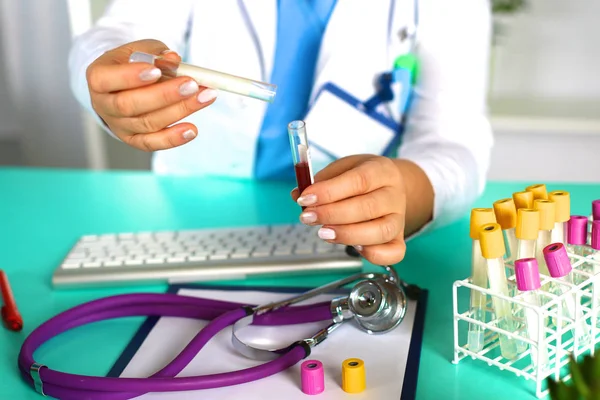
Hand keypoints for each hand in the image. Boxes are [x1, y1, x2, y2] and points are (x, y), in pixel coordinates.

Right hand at [86, 39, 216, 150]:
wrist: (126, 84)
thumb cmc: (133, 63)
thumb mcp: (141, 50)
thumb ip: (156, 53)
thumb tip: (173, 60)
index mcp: (98, 77)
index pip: (106, 79)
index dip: (130, 77)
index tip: (157, 71)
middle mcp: (103, 104)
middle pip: (130, 105)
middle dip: (164, 95)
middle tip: (191, 85)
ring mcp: (118, 125)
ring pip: (147, 123)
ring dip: (179, 111)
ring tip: (204, 97)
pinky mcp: (134, 140)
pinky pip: (153, 143)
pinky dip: (174, 138)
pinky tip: (192, 130)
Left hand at [291, 155, 406, 265]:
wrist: (388, 187)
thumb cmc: (362, 178)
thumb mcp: (342, 169)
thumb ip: (321, 181)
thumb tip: (298, 195)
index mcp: (382, 171)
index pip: (359, 181)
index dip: (330, 191)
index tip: (306, 198)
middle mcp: (394, 195)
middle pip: (367, 208)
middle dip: (332, 215)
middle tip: (308, 217)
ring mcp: (400, 219)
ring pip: (380, 231)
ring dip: (347, 235)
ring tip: (323, 233)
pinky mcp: (399, 239)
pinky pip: (393, 253)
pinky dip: (373, 254)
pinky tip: (353, 247)